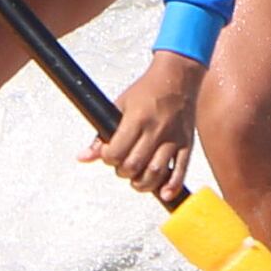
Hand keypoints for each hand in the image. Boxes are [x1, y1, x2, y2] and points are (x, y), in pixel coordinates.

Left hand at [82, 52, 201, 204]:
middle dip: (123, 171)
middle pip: (134, 165)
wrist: (177, 77)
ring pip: (155, 172)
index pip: (117, 152)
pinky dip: (171, 186)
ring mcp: (173, 138)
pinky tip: (163, 193)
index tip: (109, 155)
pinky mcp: (187, 144)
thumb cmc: (145, 91)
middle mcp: (156, 130)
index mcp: (137, 119)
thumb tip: (83, 157)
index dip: (108, 158)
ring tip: (136, 179)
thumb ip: (102, 134)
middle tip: (122, 165)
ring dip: (142, 183)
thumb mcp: (119, 105)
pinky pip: (180, 170)